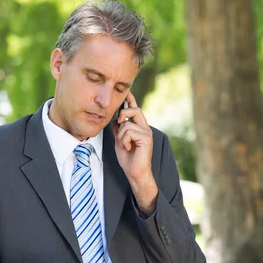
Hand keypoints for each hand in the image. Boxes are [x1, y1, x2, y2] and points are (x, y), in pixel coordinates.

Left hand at [113, 91, 157, 213]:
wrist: (135, 173)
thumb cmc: (128, 158)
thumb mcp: (119, 140)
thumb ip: (118, 129)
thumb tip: (115, 118)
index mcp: (139, 126)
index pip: (135, 109)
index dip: (130, 99)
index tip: (126, 90)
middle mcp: (144, 127)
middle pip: (134, 110)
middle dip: (123, 113)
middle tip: (118, 123)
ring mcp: (146, 132)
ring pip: (127, 123)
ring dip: (121, 135)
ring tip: (125, 145)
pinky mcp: (146, 139)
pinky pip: (129, 132)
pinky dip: (124, 140)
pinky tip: (128, 148)